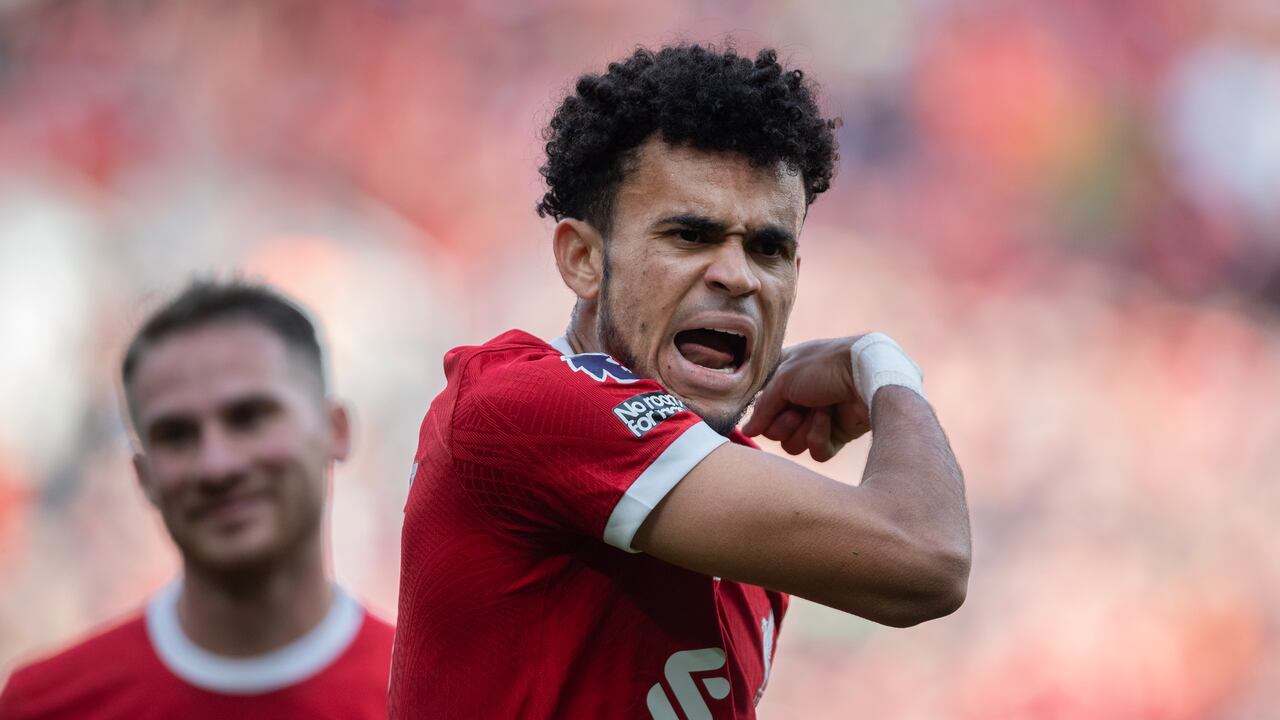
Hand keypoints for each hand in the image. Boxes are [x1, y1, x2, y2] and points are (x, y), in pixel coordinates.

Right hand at [742, 336, 870, 460]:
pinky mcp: (836, 435)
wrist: (866, 375)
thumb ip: (762, 408)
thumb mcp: (783, 379)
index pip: (760, 408)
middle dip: (783, 424)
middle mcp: (799, 400)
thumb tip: (748, 431)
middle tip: (796, 411)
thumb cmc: (824, 367)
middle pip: (774, 431)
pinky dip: (820, 437)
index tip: (770, 407)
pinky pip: (816, 452)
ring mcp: (817, 418)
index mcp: (784, 380)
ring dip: (803, 430)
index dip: (763, 412)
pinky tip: (830, 419)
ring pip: (794, 445)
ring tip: (819, 411)